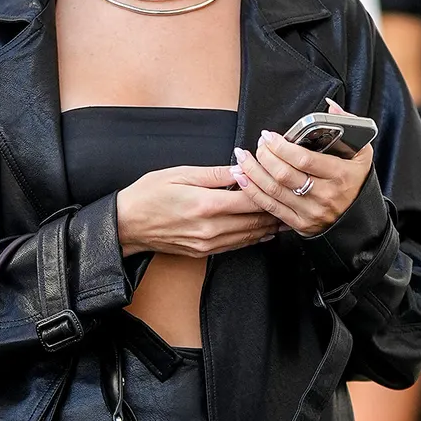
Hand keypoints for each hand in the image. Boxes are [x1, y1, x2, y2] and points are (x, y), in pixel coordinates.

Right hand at [116, 163, 277, 257]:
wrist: (127, 225)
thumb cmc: (148, 195)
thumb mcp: (180, 174)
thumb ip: (214, 174)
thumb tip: (240, 169)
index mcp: (206, 205)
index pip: (250, 198)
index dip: (268, 188)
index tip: (280, 179)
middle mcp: (211, 228)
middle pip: (254, 219)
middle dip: (276, 208)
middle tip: (294, 198)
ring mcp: (208, 243)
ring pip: (249, 235)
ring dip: (269, 225)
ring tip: (287, 215)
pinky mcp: (204, 252)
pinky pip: (236, 246)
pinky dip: (254, 238)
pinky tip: (265, 232)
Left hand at [232, 103, 373, 234]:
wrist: (359, 220)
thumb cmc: (357, 183)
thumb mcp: (362, 154)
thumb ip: (349, 126)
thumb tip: (330, 106)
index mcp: (339, 175)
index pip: (303, 159)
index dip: (281, 147)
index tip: (269, 136)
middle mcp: (324, 195)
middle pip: (284, 174)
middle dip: (265, 156)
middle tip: (259, 145)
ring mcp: (310, 211)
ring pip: (274, 190)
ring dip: (253, 172)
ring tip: (242, 157)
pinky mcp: (300, 224)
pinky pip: (270, 207)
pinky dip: (253, 191)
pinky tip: (243, 178)